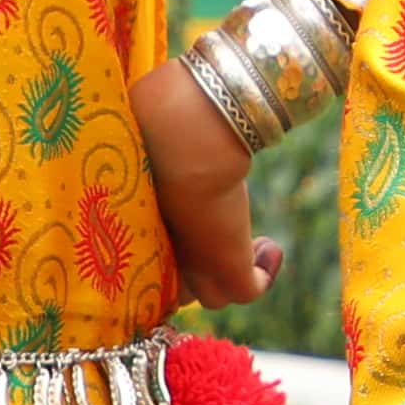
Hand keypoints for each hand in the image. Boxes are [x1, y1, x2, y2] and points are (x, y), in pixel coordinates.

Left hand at [136, 51, 271, 305]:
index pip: (147, 263)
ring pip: (211, 294)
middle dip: (196, 268)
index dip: (166, 251)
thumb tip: (143, 110)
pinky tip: (270, 246)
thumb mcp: (143, 134)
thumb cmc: (154, 129)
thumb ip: (142, 131)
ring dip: (234, 271)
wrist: (186, 140)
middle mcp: (162, 254)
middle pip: (178, 284)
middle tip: (216, 235)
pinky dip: (263, 273)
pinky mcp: (227, 267)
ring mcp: (193, 265)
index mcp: (134, 230)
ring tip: (254, 242)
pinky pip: (249, 290)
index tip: (187, 221)